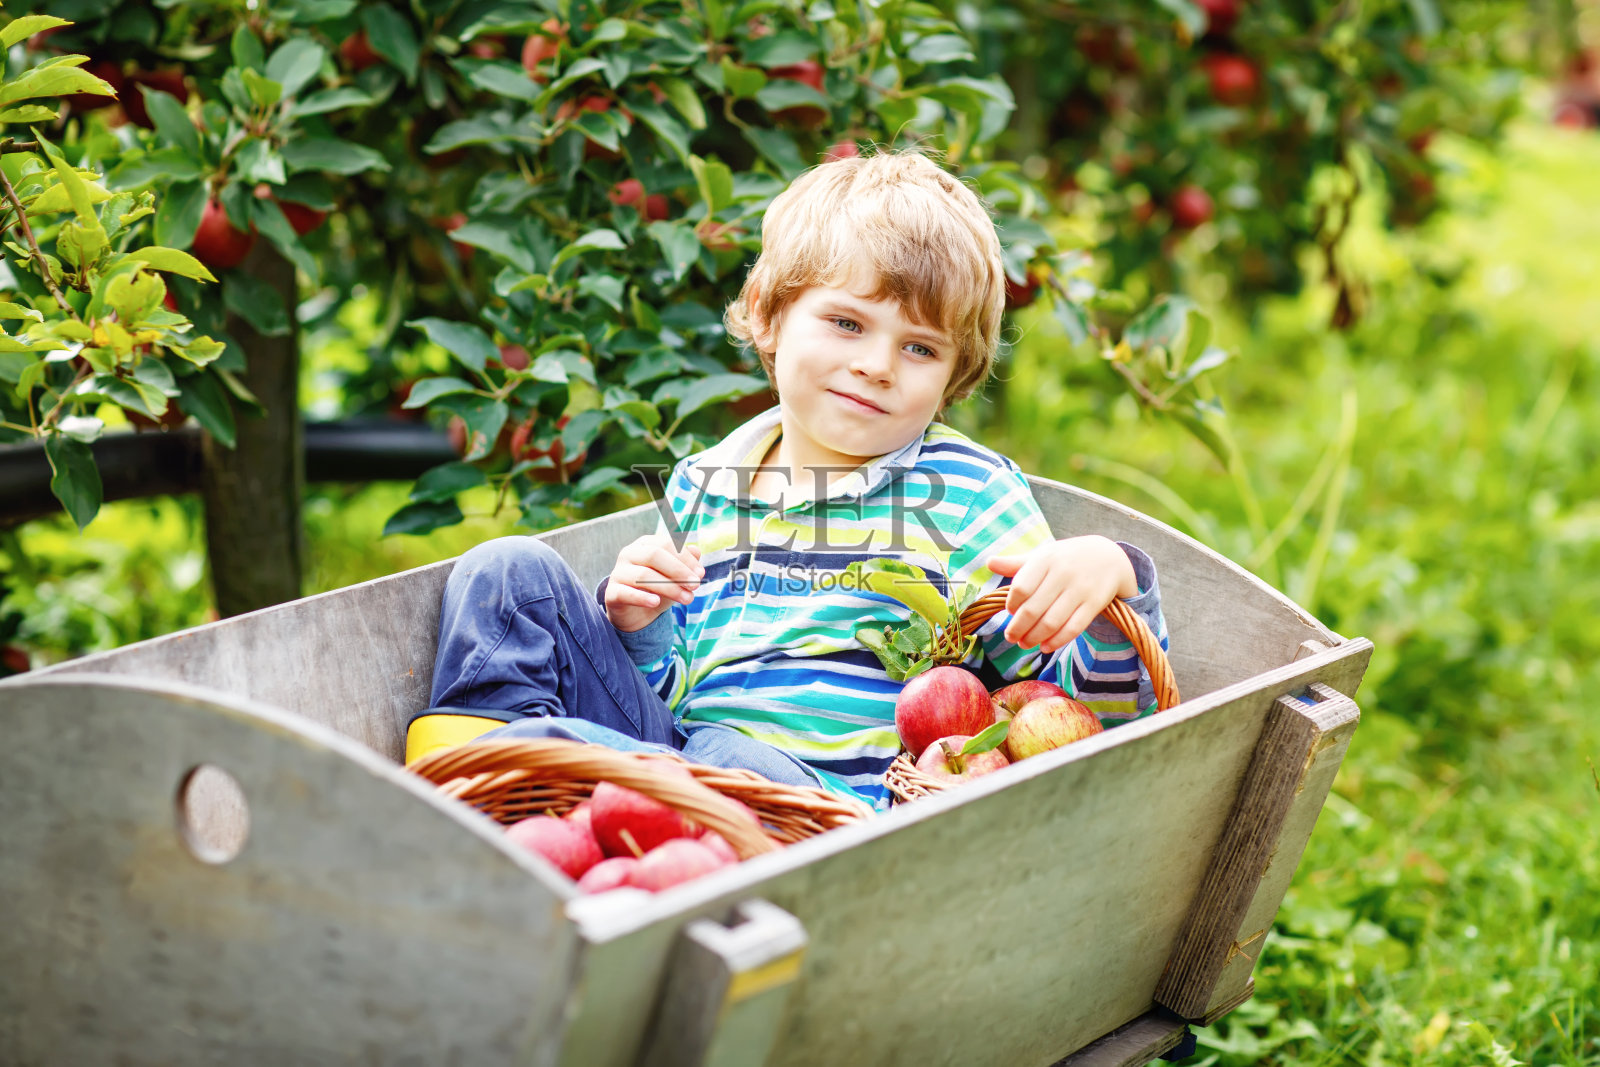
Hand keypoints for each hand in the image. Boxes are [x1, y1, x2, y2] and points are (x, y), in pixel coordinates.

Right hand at [604, 534, 702, 633]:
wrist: (638, 614)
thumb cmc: (659, 588)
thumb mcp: (676, 576)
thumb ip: (687, 562)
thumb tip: (697, 551)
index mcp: (645, 544)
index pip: (666, 543)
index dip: (685, 558)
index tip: (700, 574)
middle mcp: (629, 553)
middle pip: (654, 555)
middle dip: (678, 570)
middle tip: (696, 585)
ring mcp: (618, 572)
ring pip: (643, 575)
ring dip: (669, 587)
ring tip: (687, 599)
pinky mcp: (611, 592)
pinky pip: (625, 593)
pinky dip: (642, 597)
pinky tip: (656, 602)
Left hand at [985, 536, 1136, 654]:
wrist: (1109, 557)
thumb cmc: (1067, 559)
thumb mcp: (1044, 556)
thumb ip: (1017, 564)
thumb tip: (989, 563)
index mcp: (1046, 559)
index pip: (1021, 587)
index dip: (1011, 604)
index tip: (1010, 612)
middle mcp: (1063, 573)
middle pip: (1033, 609)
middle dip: (1018, 628)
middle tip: (1010, 637)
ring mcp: (1080, 589)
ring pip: (1051, 622)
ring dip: (1034, 638)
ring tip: (1024, 643)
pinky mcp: (1094, 604)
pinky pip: (1073, 628)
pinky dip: (1057, 641)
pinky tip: (1045, 646)